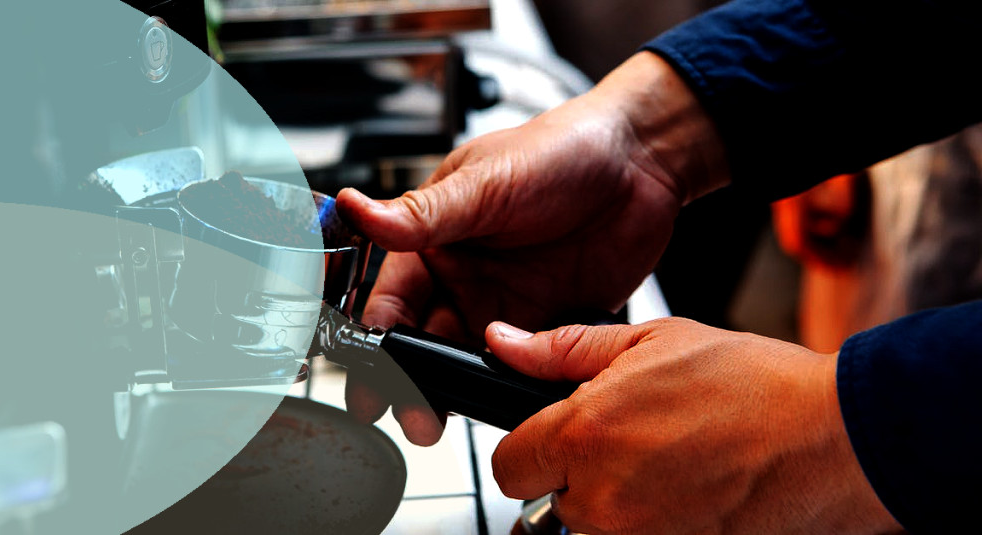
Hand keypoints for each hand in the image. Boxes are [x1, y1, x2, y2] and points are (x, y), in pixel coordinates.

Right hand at [336, 52, 727, 444]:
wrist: (641, 161)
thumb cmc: (559, 149)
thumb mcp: (485, 182)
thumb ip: (422, 214)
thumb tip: (355, 209)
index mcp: (435, 240)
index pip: (391, 301)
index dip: (375, 343)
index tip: (368, 378)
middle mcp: (465, 278)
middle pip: (423, 344)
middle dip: (409, 384)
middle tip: (408, 416)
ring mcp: (507, 305)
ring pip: (468, 363)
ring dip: (455, 392)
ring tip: (443, 421)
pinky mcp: (549, 323)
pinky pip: (523, 367)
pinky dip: (512, 386)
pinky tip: (505, 400)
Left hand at [487, 318, 902, 534]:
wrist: (832, 440)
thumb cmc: (754, 386)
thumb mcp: (652, 342)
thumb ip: (563, 349)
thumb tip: (504, 343)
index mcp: (587, 434)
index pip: (507, 466)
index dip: (526, 448)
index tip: (548, 438)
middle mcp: (604, 498)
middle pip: (548, 502)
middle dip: (575, 474)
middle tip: (627, 442)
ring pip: (591, 528)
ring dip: (613, 502)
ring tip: (664, 464)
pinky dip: (650, 521)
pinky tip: (686, 490)